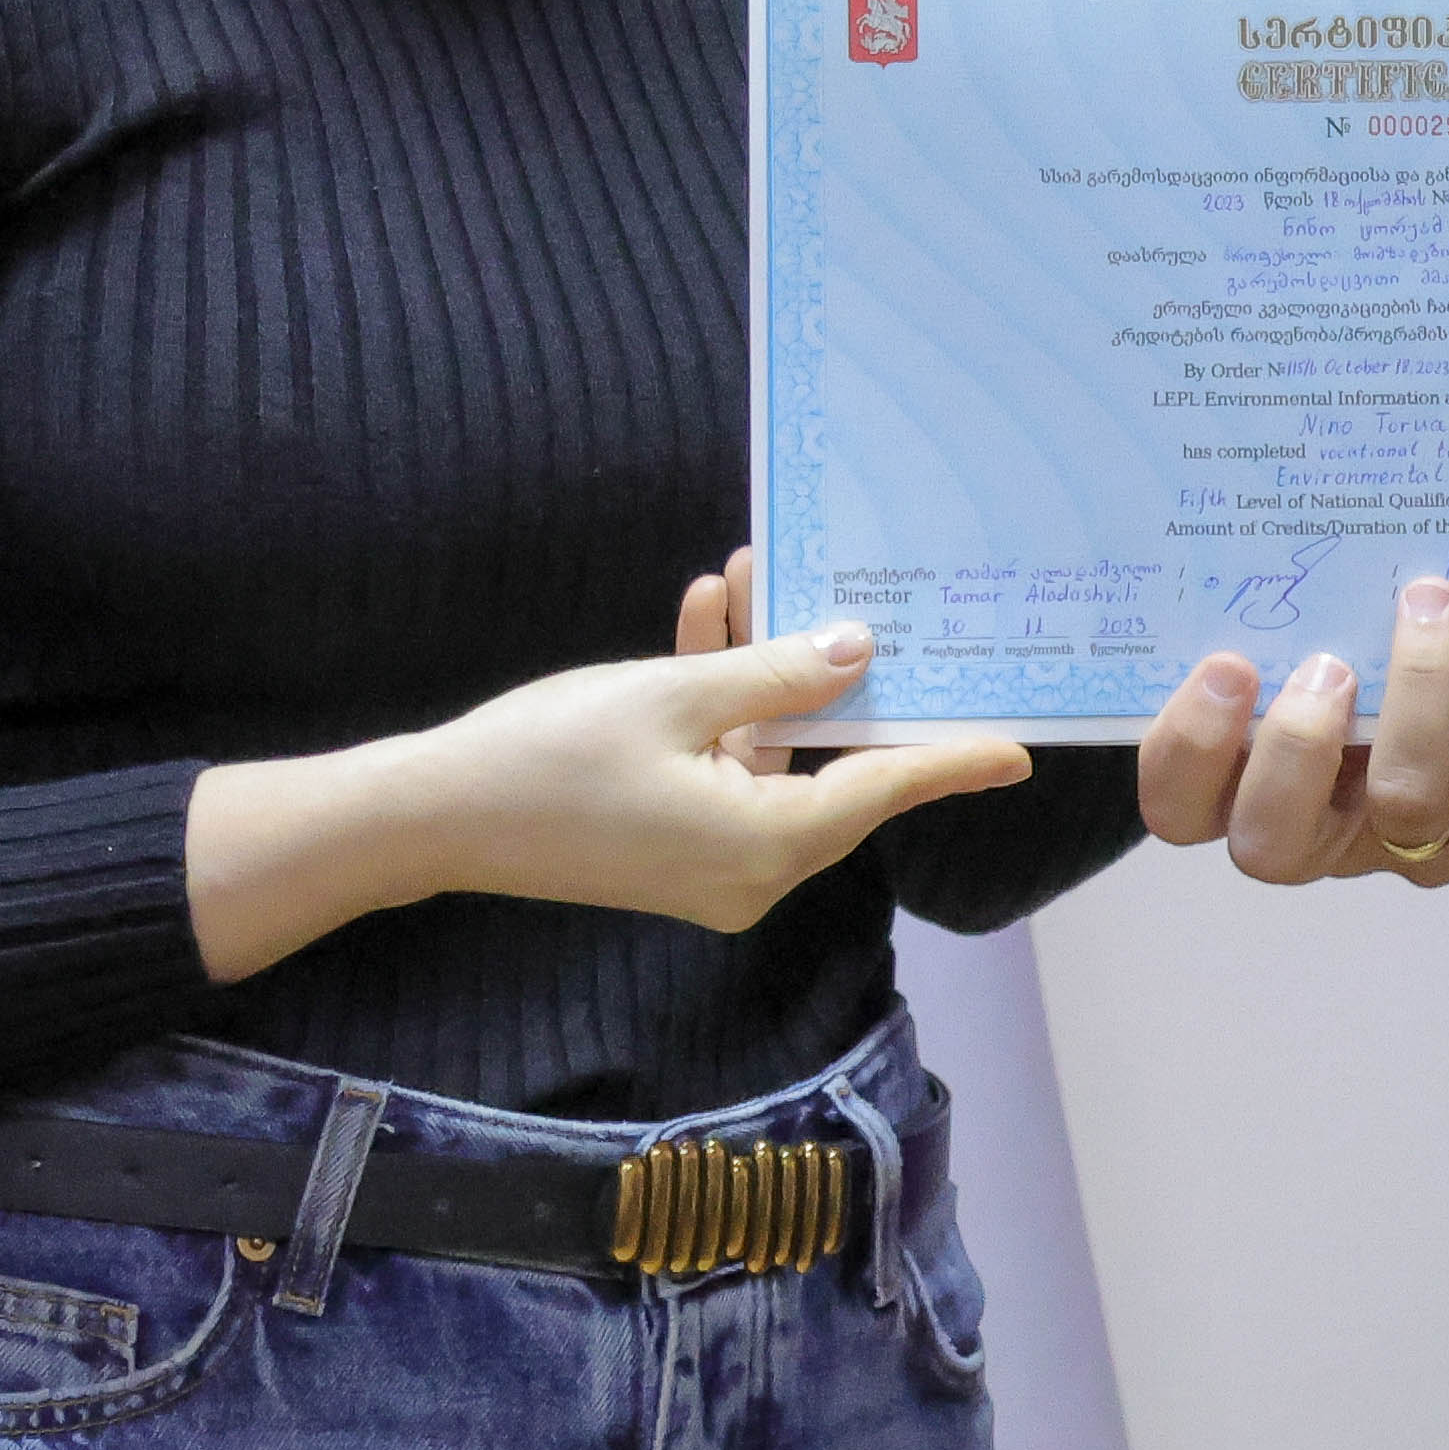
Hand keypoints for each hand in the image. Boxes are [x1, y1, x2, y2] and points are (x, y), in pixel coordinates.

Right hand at [187, 570, 1030, 973]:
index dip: (949, 759)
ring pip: (769, 754)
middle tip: (849, 595)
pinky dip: (719, 703)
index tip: (1016, 750)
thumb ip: (776, 674)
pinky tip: (704, 617)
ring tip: (747, 576)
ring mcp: (709, 867)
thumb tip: (859, 655)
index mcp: (764, 847)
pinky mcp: (670, 848)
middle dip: (828, 673)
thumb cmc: (549, 756)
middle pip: (828, 767)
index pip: (882, 792)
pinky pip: (723, 768)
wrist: (432, 815)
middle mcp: (750, 873)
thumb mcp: (674, 695)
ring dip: (761, 670)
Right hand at [1138, 573, 1448, 890]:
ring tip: (1429, 602)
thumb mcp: (1356, 613)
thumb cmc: (1435, 636)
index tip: (1224, 664)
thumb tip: (1276, 484)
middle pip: (1270, 845)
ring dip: (1416, 693)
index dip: (1184, 753)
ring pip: (1402, 803)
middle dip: (1290, 753)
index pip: (1184, 807)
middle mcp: (1339, 824)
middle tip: (1326, 666)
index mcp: (1271, 773)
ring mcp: (1431, 835)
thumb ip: (1309, 591)